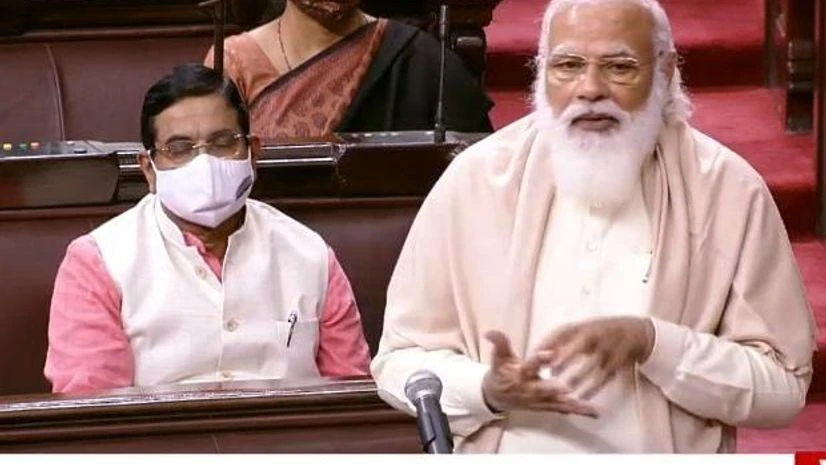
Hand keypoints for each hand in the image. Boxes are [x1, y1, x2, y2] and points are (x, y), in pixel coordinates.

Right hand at [481, 330, 598, 417]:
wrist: (496, 396)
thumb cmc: (501, 372)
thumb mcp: (499, 356)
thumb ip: (499, 343)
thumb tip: (489, 332)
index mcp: (520, 374)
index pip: (529, 365)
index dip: (538, 359)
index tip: (547, 353)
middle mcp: (530, 389)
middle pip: (544, 389)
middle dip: (556, 388)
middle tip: (569, 386)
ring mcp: (539, 401)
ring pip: (557, 402)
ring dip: (573, 403)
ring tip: (591, 406)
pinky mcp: (546, 407)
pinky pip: (564, 409)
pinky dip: (579, 411)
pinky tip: (595, 413)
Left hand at [535, 316, 654, 399]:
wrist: (634, 330)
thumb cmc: (597, 334)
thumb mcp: (577, 333)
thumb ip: (557, 344)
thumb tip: (534, 357)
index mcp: (578, 327)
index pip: (557, 335)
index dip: (542, 349)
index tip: (529, 363)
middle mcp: (593, 334)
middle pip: (577, 344)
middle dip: (562, 358)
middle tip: (548, 372)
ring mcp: (607, 346)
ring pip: (593, 362)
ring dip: (579, 376)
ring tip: (566, 388)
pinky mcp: (619, 359)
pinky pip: (606, 374)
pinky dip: (595, 386)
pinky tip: (584, 395)